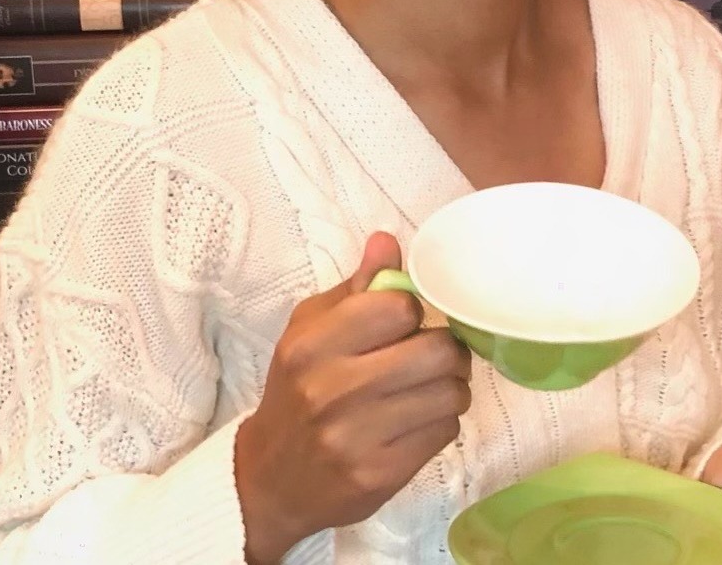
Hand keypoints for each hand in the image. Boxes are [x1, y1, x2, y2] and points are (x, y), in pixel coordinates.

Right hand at [235, 233, 472, 563]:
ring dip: (451, 386)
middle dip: (446, 349)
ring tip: (430, 387)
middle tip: (435, 353)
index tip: (405, 323)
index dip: (412, 311)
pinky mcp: (382, 476)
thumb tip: (388, 241)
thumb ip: (355, 286)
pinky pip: (445, 431)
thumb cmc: (296, 389)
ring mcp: (357, 437)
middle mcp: (331, 389)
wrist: (270, 478)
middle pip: (436, 352)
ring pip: (449, 393)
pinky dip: (442, 421)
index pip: (399, 308)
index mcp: (312, 344)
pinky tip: (418, 419)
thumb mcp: (310, 329)